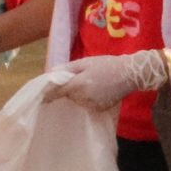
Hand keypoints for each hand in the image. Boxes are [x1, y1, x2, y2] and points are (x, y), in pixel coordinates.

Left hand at [47, 51, 170, 109]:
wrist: (130, 74)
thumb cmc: (107, 64)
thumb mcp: (86, 62)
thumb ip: (68, 68)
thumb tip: (51, 73)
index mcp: (78, 84)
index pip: (57, 92)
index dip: (48, 94)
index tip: (40, 97)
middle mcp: (83, 98)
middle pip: (68, 95)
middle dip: (70, 88)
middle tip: (80, 77)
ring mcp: (91, 105)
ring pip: (77, 100)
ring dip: (79, 93)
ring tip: (92, 81)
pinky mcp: (99, 109)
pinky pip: (87, 104)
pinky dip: (88, 98)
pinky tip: (98, 89)